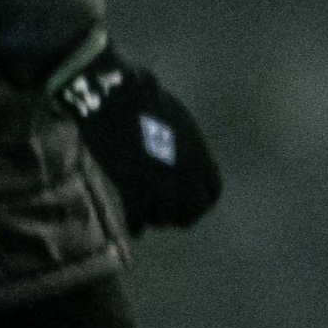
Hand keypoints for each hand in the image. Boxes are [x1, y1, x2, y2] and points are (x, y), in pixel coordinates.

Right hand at [57, 49, 222, 230]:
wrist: (115, 99)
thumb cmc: (143, 99)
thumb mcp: (177, 119)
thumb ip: (184, 143)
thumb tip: (183, 151)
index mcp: (198, 154)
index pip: (212, 190)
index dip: (202, 199)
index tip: (192, 202)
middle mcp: (183, 173)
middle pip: (193, 210)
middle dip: (183, 216)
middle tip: (171, 217)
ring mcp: (157, 182)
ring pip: (165, 218)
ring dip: (159, 219)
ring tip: (152, 219)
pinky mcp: (129, 187)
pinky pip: (138, 218)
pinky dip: (137, 225)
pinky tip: (135, 228)